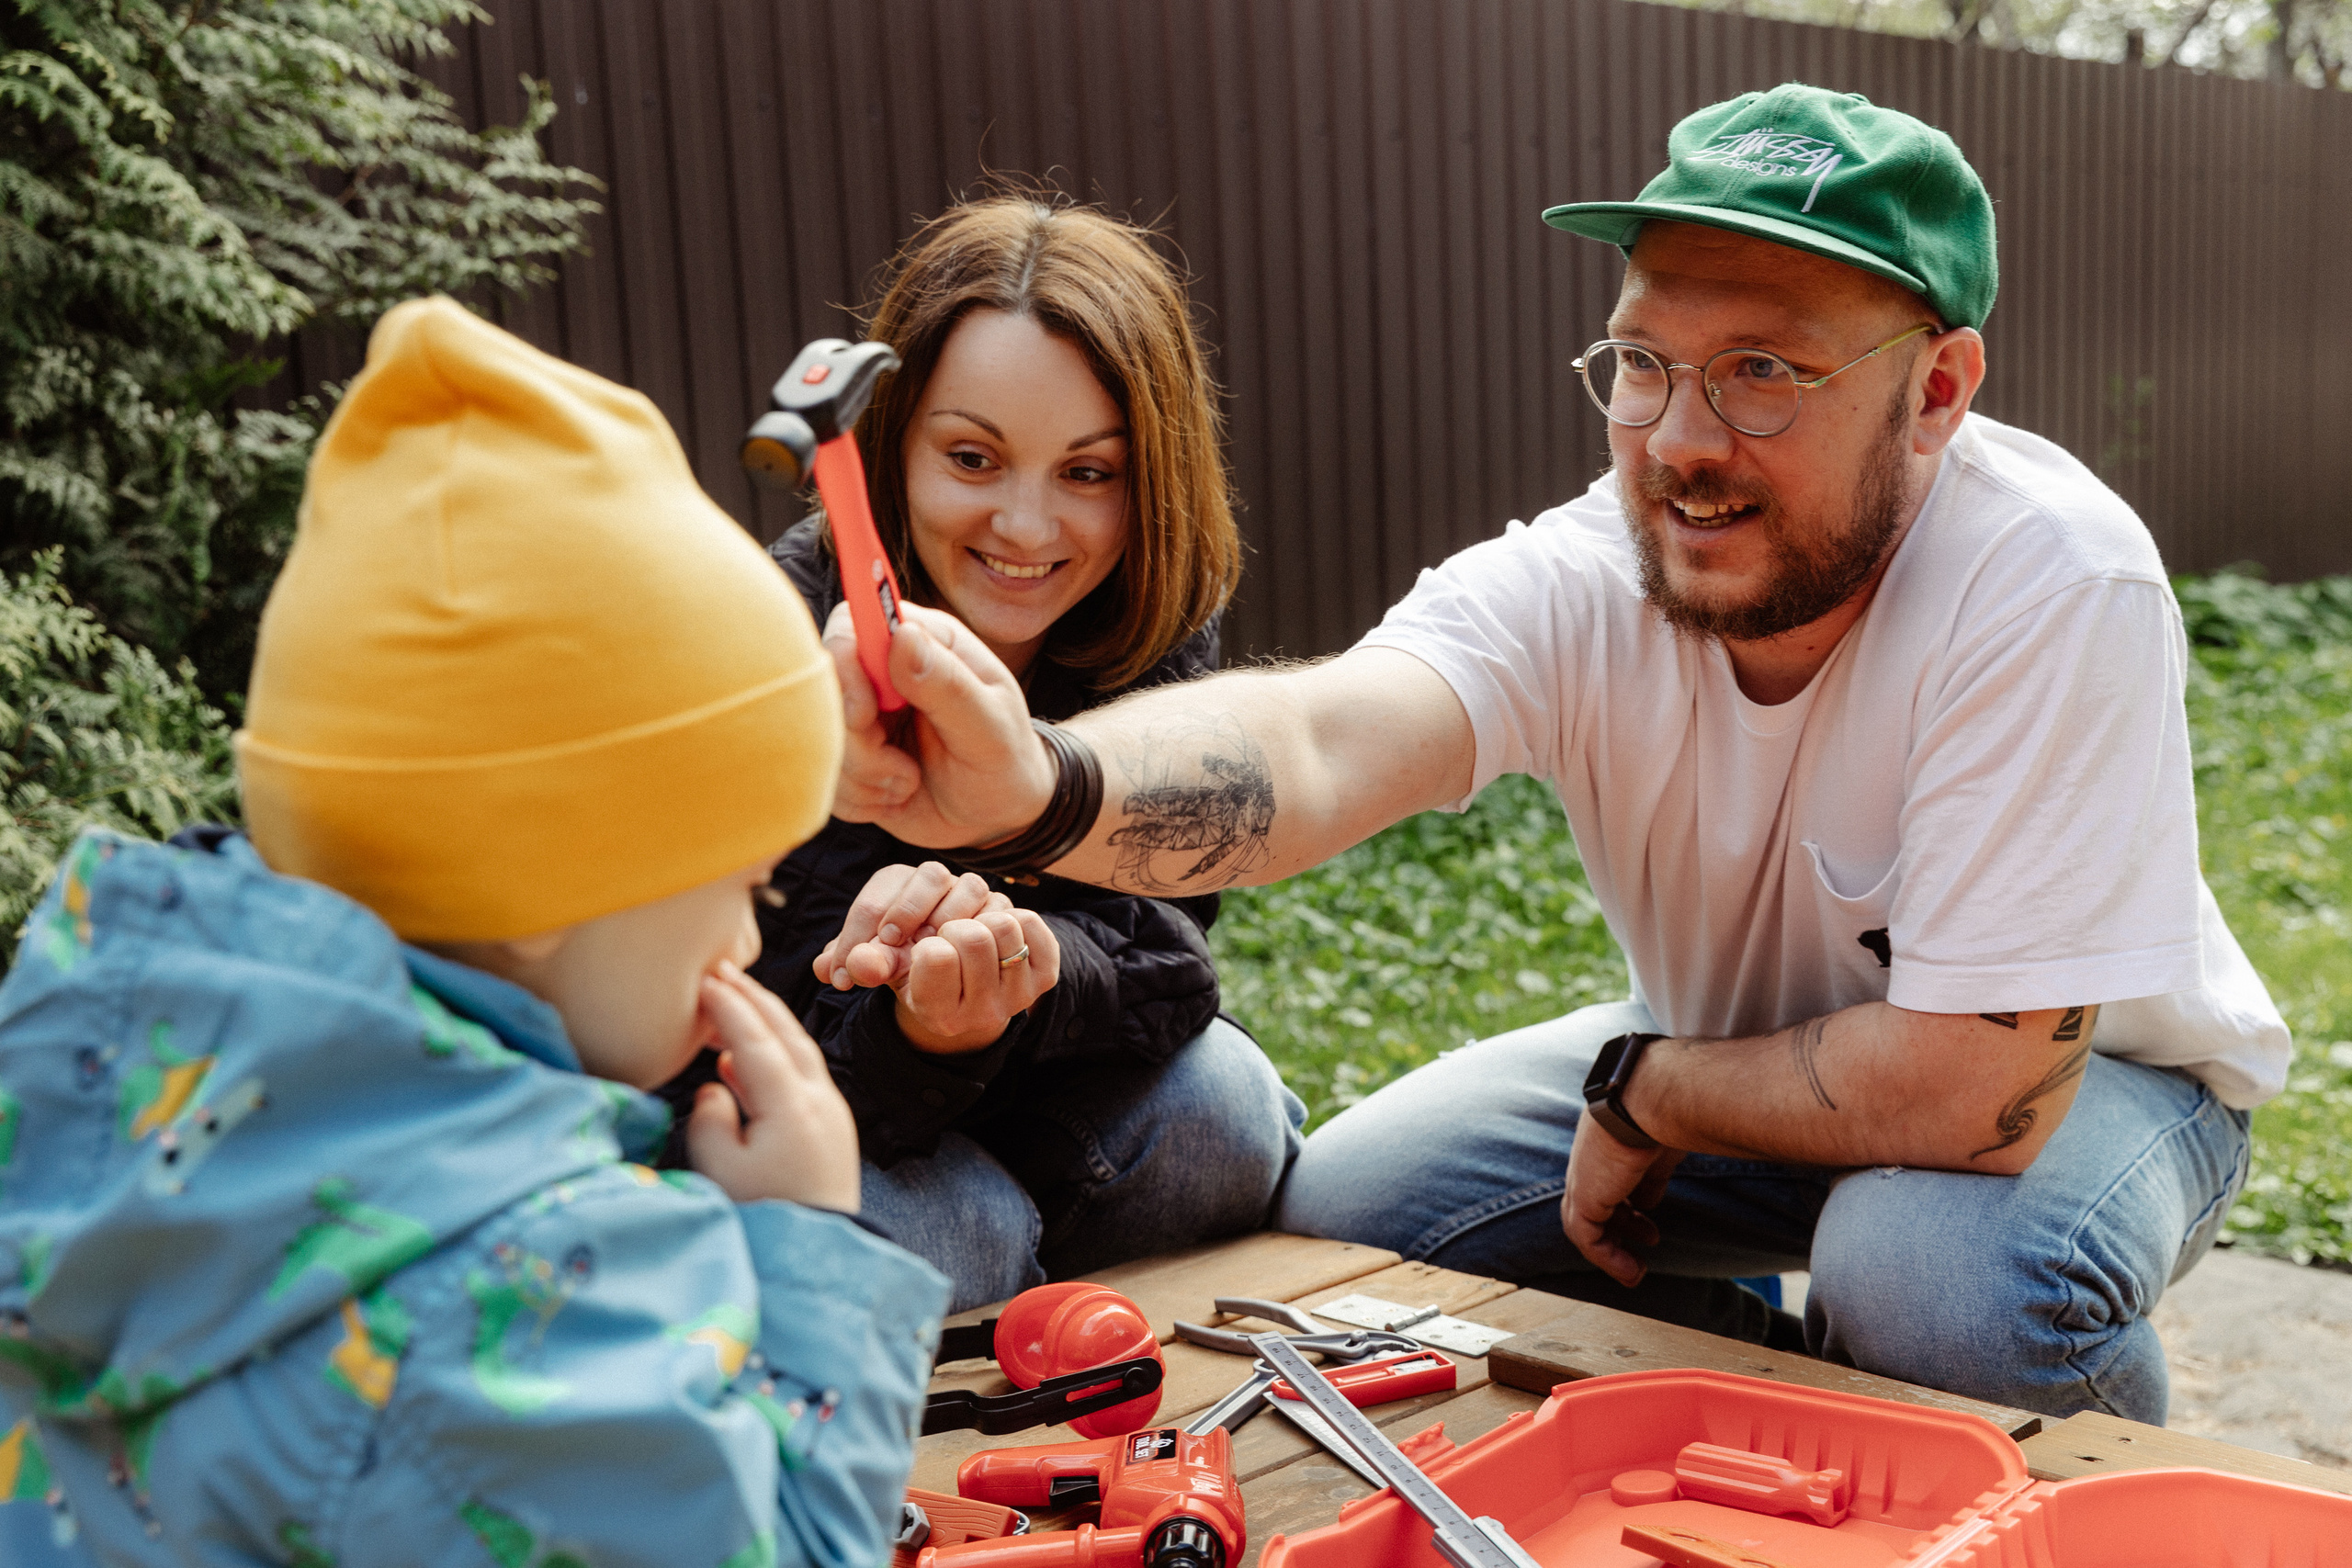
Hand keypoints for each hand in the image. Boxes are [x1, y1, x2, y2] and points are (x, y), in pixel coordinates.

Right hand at [687, 963, 861, 1211]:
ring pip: (798, 1051)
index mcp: (792, 1106)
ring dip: (765, 1022)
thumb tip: (715, 1088)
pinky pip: (801, 1076)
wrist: (818, 1254)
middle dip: (753, 998)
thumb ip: (710, 1119)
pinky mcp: (829, 1131)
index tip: (704, 979)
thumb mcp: (720, 1171)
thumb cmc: (764, 1217)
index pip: (755, 1041)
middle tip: (721, 970)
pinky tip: (738, 1062)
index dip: (729, 1008)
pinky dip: (773, 1055)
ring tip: (729, 1003)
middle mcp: (819, 1100)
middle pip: (786, 1033)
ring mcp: (829, 1114)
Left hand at [812, 861, 1012, 989]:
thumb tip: (825, 969)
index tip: (843, 976)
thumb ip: (855, 963)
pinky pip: (1006, 912)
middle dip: (907, 911)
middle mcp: (938, 878)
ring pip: (971, 887)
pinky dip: (990, 932)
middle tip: (892, 948)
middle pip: (928, 876)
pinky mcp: (1007, 911)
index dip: (856, 936)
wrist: (946, 976)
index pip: (875, 899)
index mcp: (897, 881)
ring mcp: (977, 892)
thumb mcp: (877, 966)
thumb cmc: (903, 963)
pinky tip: (971, 961)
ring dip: (951, 922)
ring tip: (933, 954)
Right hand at [812, 862, 1060, 1053]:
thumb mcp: (886, 967)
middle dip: (949, 921)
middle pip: (974, 936)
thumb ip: (866, 962)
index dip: (916, 933)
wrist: (961, 991)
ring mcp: (1018, 995)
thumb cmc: (914, 967)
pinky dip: (1010, 915)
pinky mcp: (1044, 974)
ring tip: (963, 927)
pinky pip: (1032, 922)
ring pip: (1004, 924)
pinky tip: (991, 927)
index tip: (906, 937)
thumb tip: (859, 963)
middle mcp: (983, 1013)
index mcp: (940, 1014)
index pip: (936, 957)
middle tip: (938, 931)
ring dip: (978, 914)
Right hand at [827, 601, 1054, 849]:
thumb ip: (947, 684)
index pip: (851, 624)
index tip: (867, 713)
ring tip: (909, 781)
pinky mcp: (847, 755)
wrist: (996, 818)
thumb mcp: (989, 728)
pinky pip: (824, 776)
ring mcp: (861, 714)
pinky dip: (859, 797)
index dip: (844, 666)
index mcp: (923, 643)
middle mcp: (883, 672)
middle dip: (857, 741)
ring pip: (821, 738)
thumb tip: (903, 635)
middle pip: (823, 688)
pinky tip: (895, 796)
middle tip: (903, 768)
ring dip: (864, 776)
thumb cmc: (1004, 764)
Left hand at [1560, 1120, 1683, 1287]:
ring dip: (1610, 1249)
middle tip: (1649, 1238)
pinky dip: (1607, 1258)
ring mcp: (1581, 1176)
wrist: (1650, 1100)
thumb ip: (1653, 1175)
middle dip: (1621, 1223)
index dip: (1630, 1197)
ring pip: (1584, 1221)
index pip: (1609, 1174)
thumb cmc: (1665, 1113)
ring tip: (1635, 1271)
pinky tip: (1631, 1271)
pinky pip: (1586, 1237)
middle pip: (1594, 1198)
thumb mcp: (1661, 1148)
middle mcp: (1588, 1155)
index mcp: (1606, 1138)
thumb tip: (1650, 1202)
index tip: (1651, 1211)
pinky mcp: (1583, 1196)